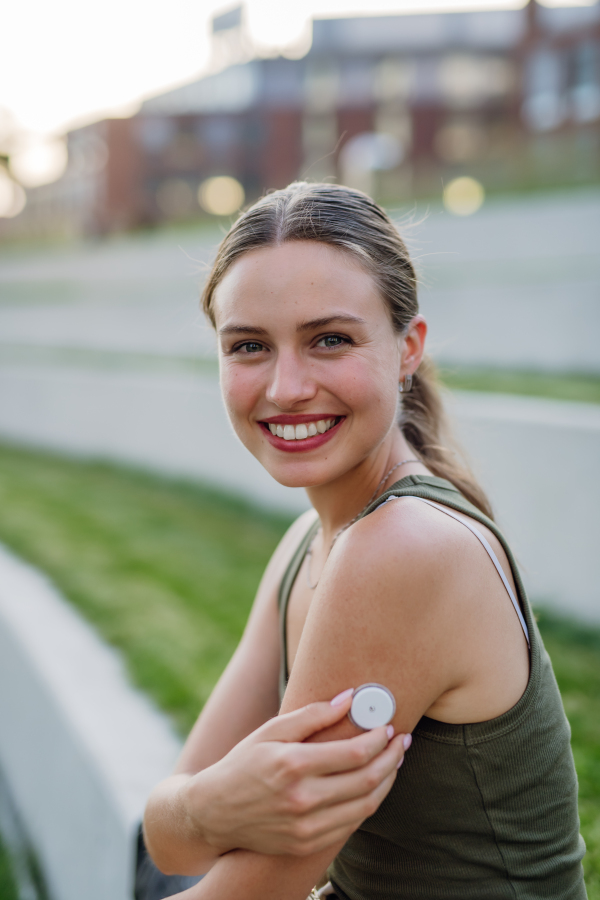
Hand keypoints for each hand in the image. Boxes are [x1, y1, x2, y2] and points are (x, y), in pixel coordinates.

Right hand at [186, 689, 408, 857]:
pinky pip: (351, 825)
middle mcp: (301, 800)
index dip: (378, 739)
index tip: (388, 725)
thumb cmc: (243, 763)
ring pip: (365, 806)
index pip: (354, 754)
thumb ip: (312, 714)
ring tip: (394, 762)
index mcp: (292, 765)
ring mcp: (305, 827)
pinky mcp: (306, 844)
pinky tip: (372, 785)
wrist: (214, 812)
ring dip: (387, 781)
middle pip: (366, 780)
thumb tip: (351, 698)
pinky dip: (368, 803)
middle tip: (402, 741)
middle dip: (391, 758)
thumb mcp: (271, 730)